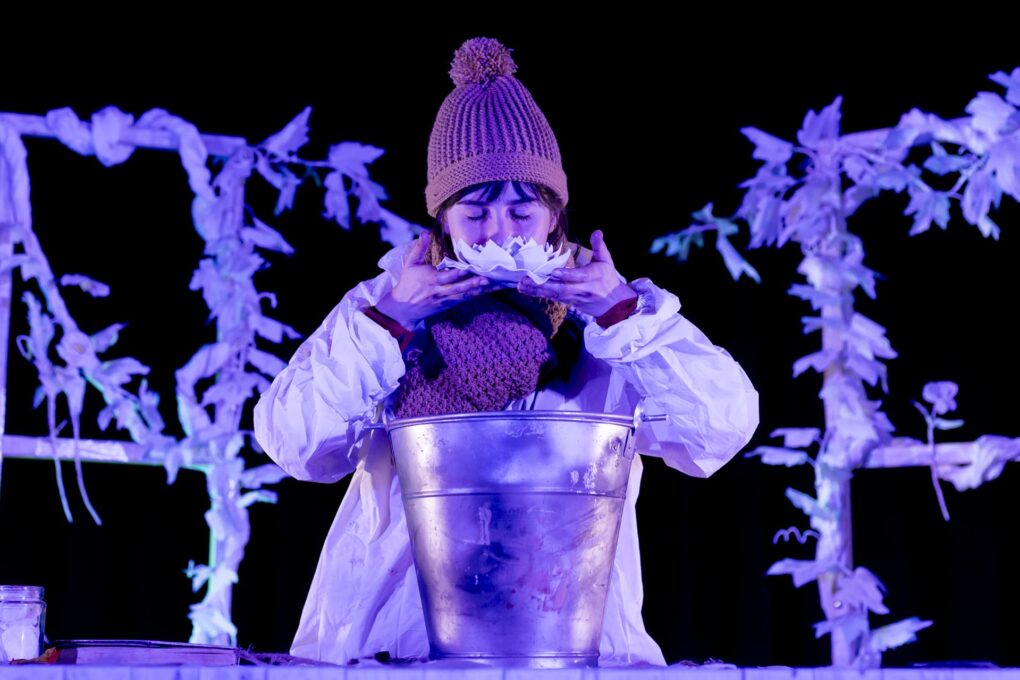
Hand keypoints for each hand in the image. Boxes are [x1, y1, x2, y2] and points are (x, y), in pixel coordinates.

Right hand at [375, 233, 491, 327]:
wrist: (403, 308)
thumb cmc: (407, 283)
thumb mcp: (410, 264)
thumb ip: (419, 248)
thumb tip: (424, 232)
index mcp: (430, 279)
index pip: (446, 277)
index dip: (457, 274)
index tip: (469, 268)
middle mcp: (438, 290)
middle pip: (457, 288)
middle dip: (472, 283)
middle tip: (487, 278)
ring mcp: (444, 299)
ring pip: (462, 295)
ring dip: (477, 290)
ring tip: (491, 285)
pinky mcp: (447, 305)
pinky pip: (462, 300)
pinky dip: (473, 296)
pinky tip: (485, 292)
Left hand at [517, 230, 637, 317]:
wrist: (614, 304)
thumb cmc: (608, 279)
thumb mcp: (607, 261)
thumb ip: (599, 246)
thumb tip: (597, 231)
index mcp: (595, 276)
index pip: (580, 276)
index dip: (567, 275)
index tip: (553, 272)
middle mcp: (584, 289)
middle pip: (563, 289)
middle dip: (544, 285)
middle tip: (527, 279)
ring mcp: (576, 298)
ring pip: (556, 295)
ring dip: (538, 290)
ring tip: (522, 285)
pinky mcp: (570, 303)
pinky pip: (554, 299)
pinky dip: (540, 294)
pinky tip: (528, 290)